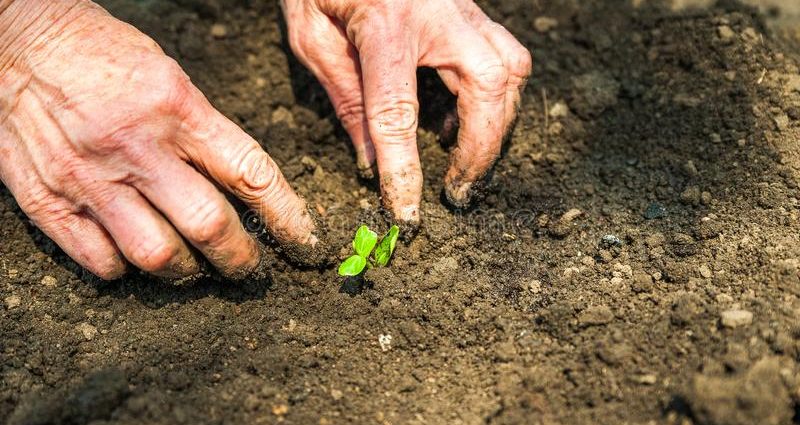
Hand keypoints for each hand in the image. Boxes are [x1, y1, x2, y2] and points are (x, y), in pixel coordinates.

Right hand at [0, 0, 319, 278]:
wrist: (15, 41)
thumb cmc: (104, 55)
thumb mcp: (171, 78)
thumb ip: (205, 134)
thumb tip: (245, 191)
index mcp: (177, 109)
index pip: (251, 174)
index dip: (288, 217)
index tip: (305, 243)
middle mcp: (136, 148)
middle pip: (209, 227)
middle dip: (241, 259)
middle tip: (249, 267)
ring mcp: (89, 179)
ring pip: (157, 256)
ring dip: (188, 272)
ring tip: (195, 267)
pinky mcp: (47, 200)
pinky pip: (101, 262)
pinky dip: (127, 270)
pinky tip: (134, 257)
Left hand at [281, 0, 531, 223]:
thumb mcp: (310, 33)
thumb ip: (342, 95)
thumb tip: (371, 161)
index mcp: (386, 23)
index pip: (399, 113)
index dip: (406, 171)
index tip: (410, 214)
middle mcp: (439, 13)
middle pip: (489, 85)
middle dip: (481, 148)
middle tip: (459, 191)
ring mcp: (464, 7)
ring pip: (511, 69)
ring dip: (496, 125)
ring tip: (465, 163)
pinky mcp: (474, 9)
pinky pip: (504, 57)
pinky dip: (494, 99)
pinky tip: (463, 121)